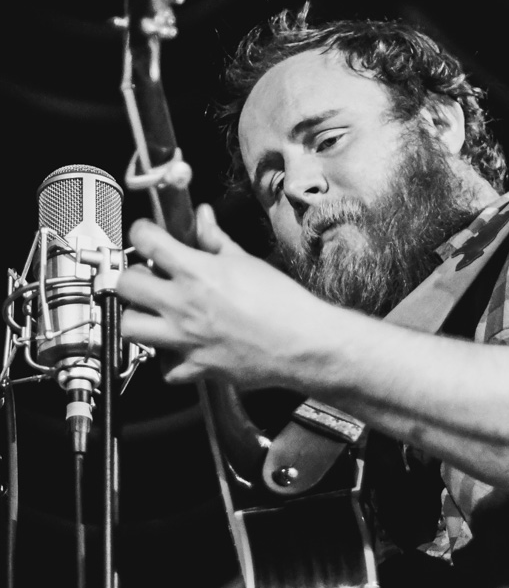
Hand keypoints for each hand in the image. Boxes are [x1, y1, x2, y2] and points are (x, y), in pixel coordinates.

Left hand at [117, 204, 328, 387]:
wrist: (302, 342)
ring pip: (130, 327)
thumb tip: (204, 218)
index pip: (146, 240)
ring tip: (153, 311)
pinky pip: (164, 368)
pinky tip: (177, 347)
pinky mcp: (195, 367)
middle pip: (127, 285)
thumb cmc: (282, 304)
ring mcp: (185, 339)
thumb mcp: (246, 262)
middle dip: (133, 276)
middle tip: (147, 275)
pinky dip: (166, 359)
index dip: (141, 231)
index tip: (145, 234)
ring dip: (136, 316)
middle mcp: (184, 305)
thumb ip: (216, 240)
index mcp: (197, 273)